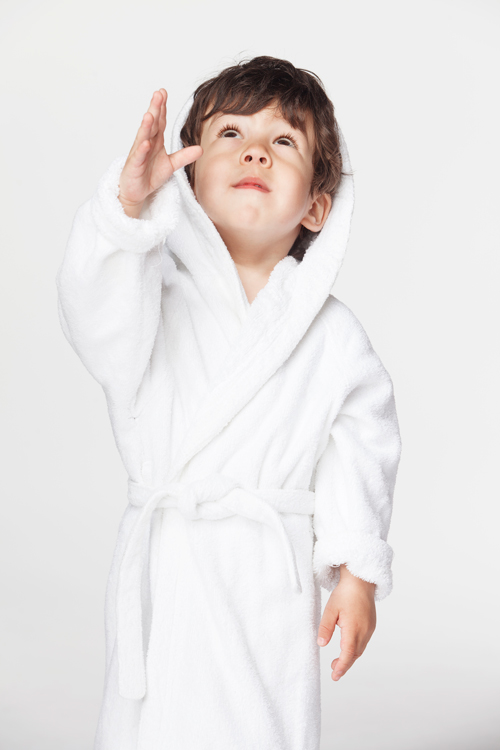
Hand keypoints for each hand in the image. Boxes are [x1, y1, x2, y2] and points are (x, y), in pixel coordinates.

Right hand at [118, 88, 202, 217]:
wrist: (136, 191)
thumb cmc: (150, 175)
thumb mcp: (171, 165)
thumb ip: (184, 156)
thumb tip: (201, 149)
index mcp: (155, 141)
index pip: (160, 121)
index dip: (162, 107)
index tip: (164, 92)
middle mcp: (146, 143)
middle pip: (152, 124)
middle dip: (154, 109)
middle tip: (158, 94)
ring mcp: (139, 153)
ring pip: (143, 137)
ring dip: (146, 126)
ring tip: (150, 114)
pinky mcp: (135, 166)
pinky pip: (139, 157)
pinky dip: (142, 149)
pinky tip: (146, 142)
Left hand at [317, 564, 376, 680]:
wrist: (360, 580)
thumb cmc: (345, 593)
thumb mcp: (330, 610)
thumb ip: (326, 628)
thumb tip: (321, 644)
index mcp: (354, 628)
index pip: (348, 653)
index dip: (342, 666)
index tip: (335, 675)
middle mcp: (364, 631)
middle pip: (355, 654)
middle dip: (345, 664)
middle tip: (333, 671)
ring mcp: (370, 628)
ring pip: (360, 648)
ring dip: (350, 656)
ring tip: (338, 661)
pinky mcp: (371, 624)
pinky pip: (363, 641)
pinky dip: (355, 648)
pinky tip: (347, 646)